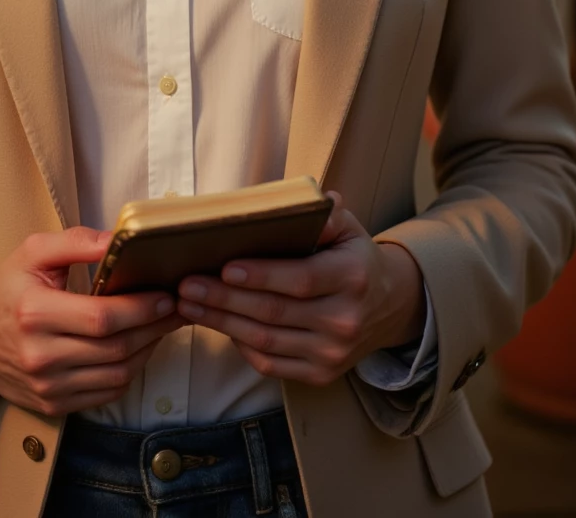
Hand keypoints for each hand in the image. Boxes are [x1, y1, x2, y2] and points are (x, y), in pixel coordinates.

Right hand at [0, 228, 182, 416]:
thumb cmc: (8, 287)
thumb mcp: (33, 251)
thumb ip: (77, 241)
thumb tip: (118, 240)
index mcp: (35, 313)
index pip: (102, 318)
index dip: (141, 309)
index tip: (165, 295)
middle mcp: (40, 356)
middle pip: (115, 348)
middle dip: (154, 328)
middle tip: (175, 308)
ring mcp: (46, 386)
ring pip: (116, 374)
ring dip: (147, 350)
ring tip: (160, 326)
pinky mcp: (52, 404)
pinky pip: (105, 393)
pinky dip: (128, 371)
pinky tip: (136, 348)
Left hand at [175, 192, 425, 387]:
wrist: (388, 308)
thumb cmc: (354, 259)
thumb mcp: (349, 229)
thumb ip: (325, 214)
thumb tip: (297, 201)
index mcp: (352, 278)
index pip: (301, 280)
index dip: (261, 276)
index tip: (225, 267)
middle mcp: (345, 320)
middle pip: (274, 312)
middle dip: (225, 299)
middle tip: (187, 285)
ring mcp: (332, 353)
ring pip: (267, 341)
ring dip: (222, 323)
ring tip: (189, 304)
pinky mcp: (321, 375)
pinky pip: (272, 365)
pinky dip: (240, 347)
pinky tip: (218, 325)